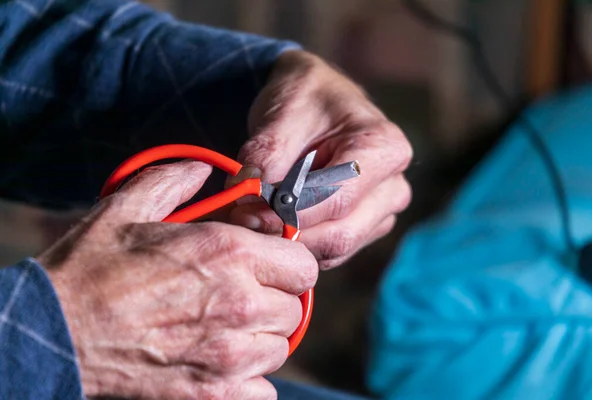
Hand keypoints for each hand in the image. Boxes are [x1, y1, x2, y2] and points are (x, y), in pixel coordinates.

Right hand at [40, 161, 317, 399]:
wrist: (54, 332)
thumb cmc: (90, 270)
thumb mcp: (128, 206)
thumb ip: (175, 181)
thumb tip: (202, 170)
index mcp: (228, 252)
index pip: (303, 263)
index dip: (288, 263)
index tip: (268, 265)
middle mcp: (239, 302)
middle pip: (294, 307)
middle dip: (273, 298)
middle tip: (241, 295)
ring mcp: (228, 354)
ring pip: (280, 346)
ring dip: (261, 337)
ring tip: (227, 328)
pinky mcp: (213, 393)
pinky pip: (262, 390)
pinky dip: (249, 379)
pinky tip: (222, 362)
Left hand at [229, 50, 412, 269]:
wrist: (316, 100)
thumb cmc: (304, 98)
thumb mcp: (280, 115)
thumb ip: (265, 158)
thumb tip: (247, 200)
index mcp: (383, 149)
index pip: (337, 199)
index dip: (289, 213)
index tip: (245, 212)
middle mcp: (392, 186)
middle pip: (340, 234)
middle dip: (287, 234)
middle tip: (241, 220)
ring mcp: (382, 211)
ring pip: (334, 250)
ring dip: (290, 243)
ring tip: (252, 219)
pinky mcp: (365, 228)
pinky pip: (330, 252)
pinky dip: (298, 246)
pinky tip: (272, 223)